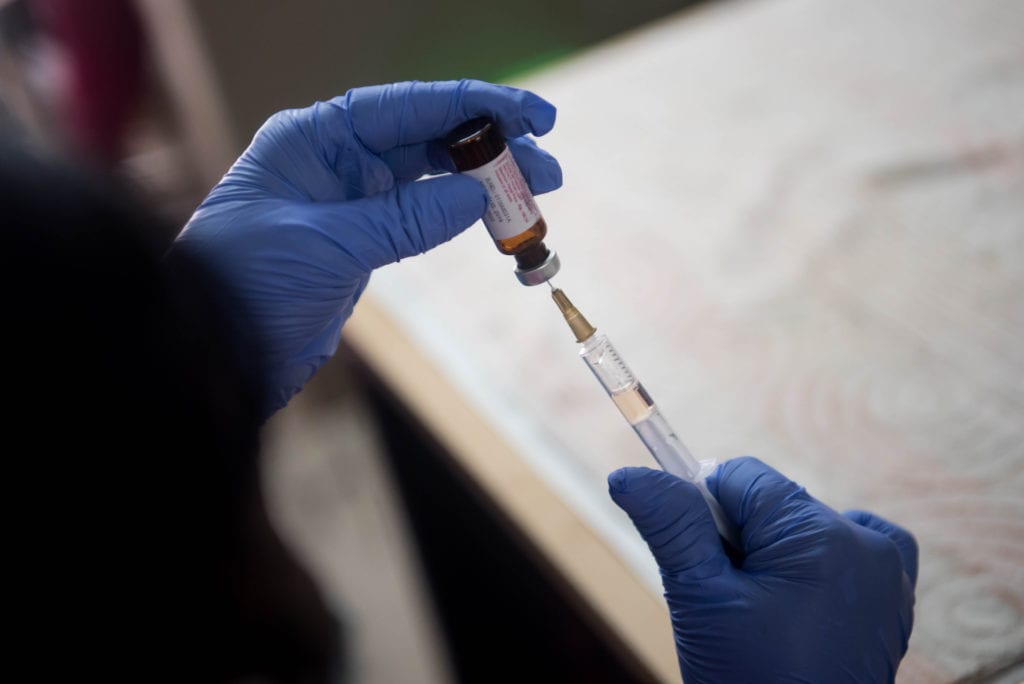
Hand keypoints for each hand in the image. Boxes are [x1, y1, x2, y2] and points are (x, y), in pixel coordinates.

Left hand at [174, 80, 561, 416]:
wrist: (214, 351)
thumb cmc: (245, 283)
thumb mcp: (327, 245)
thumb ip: (404, 219)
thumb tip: (475, 198)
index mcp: (313, 139)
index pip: (406, 107)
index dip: (473, 106)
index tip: (529, 115)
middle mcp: (333, 161)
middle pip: (426, 141)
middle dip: (489, 149)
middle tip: (547, 165)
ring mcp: (348, 203)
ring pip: (430, 183)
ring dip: (482, 187)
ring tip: (537, 195)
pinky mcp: (358, 244)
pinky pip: (420, 221)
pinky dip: (457, 221)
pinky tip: (494, 220)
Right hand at [609, 457, 916, 683]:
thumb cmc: (749, 681)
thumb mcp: (698, 599)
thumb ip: (670, 525)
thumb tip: (628, 475)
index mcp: (816, 535)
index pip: (741, 477)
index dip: (705, 512)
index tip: (698, 559)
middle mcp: (864, 543)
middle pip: (772, 502)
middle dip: (739, 538)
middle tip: (727, 601)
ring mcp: (887, 573)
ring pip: (805, 525)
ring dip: (776, 553)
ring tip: (761, 615)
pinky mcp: (893, 600)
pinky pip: (856, 546)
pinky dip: (824, 559)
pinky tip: (803, 596)